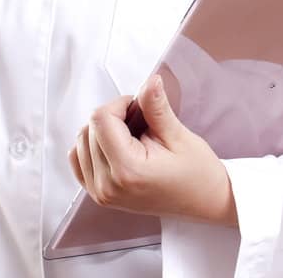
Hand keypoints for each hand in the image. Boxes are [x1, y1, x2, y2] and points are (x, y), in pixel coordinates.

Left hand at [69, 74, 237, 225]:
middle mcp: (107, 185)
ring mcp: (100, 193)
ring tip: (131, 135)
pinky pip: (78, 160)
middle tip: (141, 121)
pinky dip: (93, 146)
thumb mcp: (179, 136)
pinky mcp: (99, 195)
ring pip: (81, 143)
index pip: (101, 120)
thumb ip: (156, 107)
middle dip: (113, 116)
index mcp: (128, 170)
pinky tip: (116, 145)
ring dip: (102, 130)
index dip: (120, 104)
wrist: (204, 202)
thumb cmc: (197, 173)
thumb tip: (149, 81)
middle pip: (89, 129)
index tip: (140, 106)